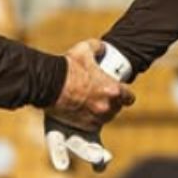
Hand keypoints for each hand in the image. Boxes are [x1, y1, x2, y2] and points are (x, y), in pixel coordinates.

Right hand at [44, 40, 134, 171]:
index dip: (125, 95)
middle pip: (116, 109)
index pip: (128, 97)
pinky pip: (92, 130)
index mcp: (113, 90)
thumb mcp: (85, 49)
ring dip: (100, 115)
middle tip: (99, 97)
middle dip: (110, 104)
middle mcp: (107, 107)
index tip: (121, 94)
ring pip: (104, 120)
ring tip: (91, 108)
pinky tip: (86, 124)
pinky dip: (89, 124)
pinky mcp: (83, 127)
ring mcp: (96, 119)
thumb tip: (103, 48)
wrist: (49, 82)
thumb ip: (97, 48)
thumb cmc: (68, 66)